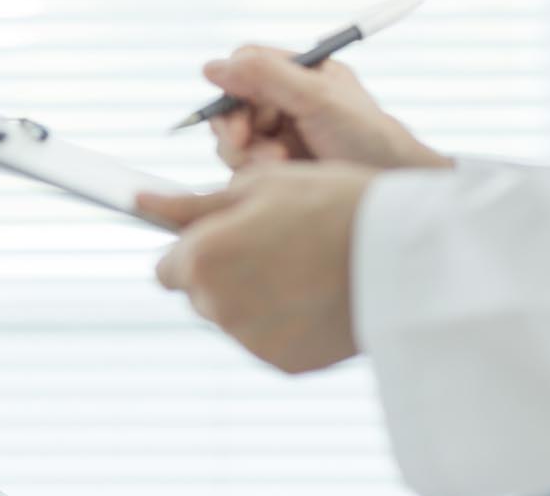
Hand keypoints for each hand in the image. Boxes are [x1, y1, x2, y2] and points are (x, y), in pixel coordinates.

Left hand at [136, 162, 376, 373]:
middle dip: (225, 273)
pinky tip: (318, 296)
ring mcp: (249, 340)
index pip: (167, 267)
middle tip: (279, 246)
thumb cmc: (333, 204)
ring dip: (255, 298)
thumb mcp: (261, 187)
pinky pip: (268, 341)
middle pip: (199, 295)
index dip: (196, 248)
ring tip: (306, 268)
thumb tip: (142, 201)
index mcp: (201, 258)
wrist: (408, 254)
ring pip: (235, 318)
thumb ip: (193, 204)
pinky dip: (285, 323)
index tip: (227, 238)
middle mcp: (216, 306)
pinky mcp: (282, 363)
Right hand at [203, 45, 449, 170]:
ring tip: (282, 163)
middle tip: (253, 148)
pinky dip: (256, 175)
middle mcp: (285, 102)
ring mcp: (280, 136)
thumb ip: (266, 76)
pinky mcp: (278, 169)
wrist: (391, 186)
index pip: (243, 69)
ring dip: (249, 156)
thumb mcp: (317, 99)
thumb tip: (211, 67)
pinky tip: (283, 177)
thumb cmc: (368, 138)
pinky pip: (243, 170)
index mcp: (298, 73)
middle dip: (239, 132)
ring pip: (234, 143)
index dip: (232, 92)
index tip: (238, 118)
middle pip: (231, 109)